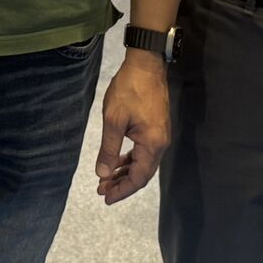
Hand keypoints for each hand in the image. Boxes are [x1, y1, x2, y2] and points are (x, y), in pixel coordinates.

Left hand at [95, 50, 170, 204]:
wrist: (145, 64)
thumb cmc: (129, 89)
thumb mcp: (113, 120)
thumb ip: (109, 150)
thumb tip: (103, 174)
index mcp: (152, 144)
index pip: (138, 178)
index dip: (122, 190)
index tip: (105, 198)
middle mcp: (160, 143)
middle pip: (143, 173)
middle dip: (122, 184)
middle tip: (102, 191)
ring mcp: (160, 135)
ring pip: (143, 163)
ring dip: (125, 172)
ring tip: (106, 179)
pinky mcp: (156, 127)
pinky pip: (144, 151)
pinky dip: (131, 159)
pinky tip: (118, 162)